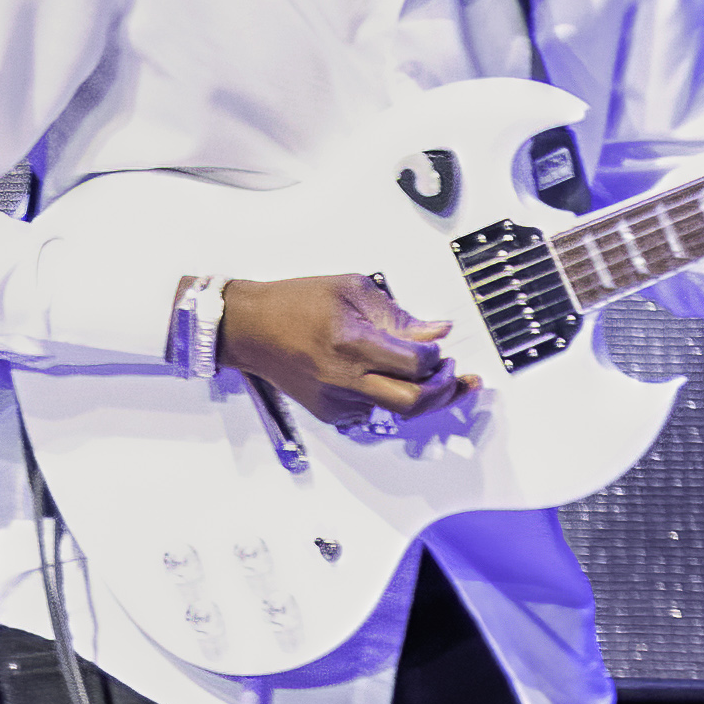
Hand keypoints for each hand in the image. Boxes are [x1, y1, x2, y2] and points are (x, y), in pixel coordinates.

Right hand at [214, 273, 475, 433]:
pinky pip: (372, 411)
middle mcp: (345, 378)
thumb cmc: (294, 304)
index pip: (416, 363)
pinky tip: (388, 380)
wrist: (252, 329)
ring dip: (420, 395)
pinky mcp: (331, 413)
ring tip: (431, 377)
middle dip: (444, 390)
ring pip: (396, 410)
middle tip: (452, 374)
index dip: (436, 355)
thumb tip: (435, 332)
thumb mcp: (353, 290)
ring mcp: (337, 401)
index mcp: (353, 343)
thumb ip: (398, 315)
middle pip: (414, 402)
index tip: (438, 345)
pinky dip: (388, 397)